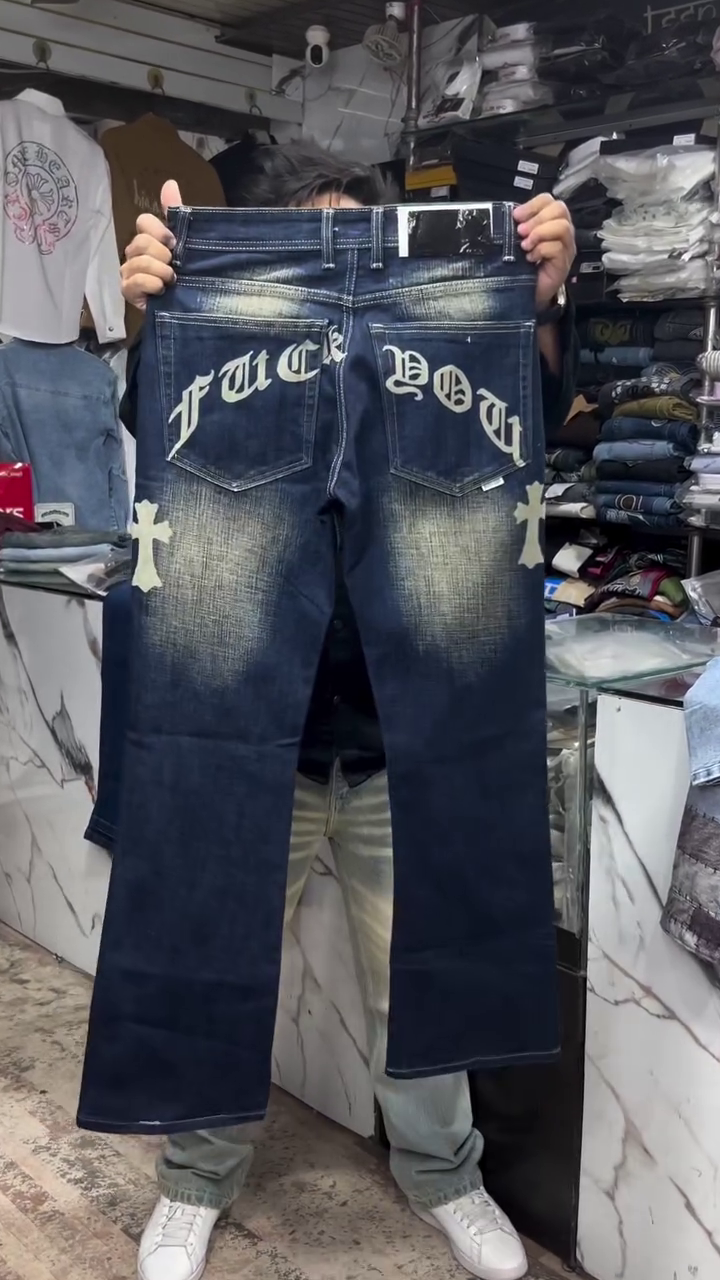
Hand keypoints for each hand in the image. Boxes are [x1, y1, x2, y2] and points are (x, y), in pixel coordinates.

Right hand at [121, 180, 181, 310]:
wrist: (185, 308)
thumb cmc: (186, 276)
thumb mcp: (186, 244)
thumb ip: (177, 214)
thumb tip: (170, 183)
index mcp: (149, 239)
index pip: (143, 221)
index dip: (158, 230)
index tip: (174, 243)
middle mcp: (135, 253)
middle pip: (141, 242)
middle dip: (162, 255)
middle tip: (174, 267)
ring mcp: (129, 272)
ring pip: (138, 261)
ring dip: (160, 271)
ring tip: (171, 281)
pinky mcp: (127, 291)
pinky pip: (135, 281)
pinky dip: (152, 285)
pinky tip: (161, 291)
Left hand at [513, 195, 575, 311]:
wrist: (527, 294)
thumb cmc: (523, 267)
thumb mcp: (519, 241)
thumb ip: (520, 226)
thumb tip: (513, 216)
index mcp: (550, 222)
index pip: (549, 200)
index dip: (533, 205)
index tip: (516, 216)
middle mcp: (562, 232)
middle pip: (560, 209)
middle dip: (537, 218)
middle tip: (521, 232)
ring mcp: (566, 248)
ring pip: (562, 226)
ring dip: (540, 233)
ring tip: (526, 246)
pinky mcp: (564, 263)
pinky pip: (558, 248)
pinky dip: (541, 250)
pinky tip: (531, 258)